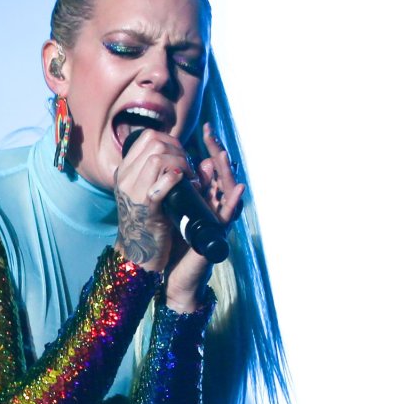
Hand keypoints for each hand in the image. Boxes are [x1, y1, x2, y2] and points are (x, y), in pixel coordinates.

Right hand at [111, 128, 190, 273]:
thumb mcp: (151, 192)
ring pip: (157, 158)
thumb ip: (166, 174)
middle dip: (179, 151)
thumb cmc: (150, 221)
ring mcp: (133, 193)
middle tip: (188, 168)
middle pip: (155, 144)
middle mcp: (125, 178)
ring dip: (180, 164)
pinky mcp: (146, 209)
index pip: (148, 137)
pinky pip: (159, 186)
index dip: (171, 140)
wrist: (138, 252)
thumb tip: (199, 160)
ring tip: (189, 178)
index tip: (182, 156)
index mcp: (125, 171)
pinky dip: (174, 179)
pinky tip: (184, 182)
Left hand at [164, 123, 244, 310]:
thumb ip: (172, 189)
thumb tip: (168, 162)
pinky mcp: (216, 234)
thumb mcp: (168, 210)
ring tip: (224, 157)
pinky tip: (237, 190)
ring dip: (227, 173)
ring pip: (227, 192)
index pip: (209, 168)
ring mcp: (216, 220)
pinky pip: (227, 216)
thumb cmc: (171, 242)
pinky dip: (234, 203)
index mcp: (200, 198)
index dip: (210, 149)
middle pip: (221, 175)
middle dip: (218, 155)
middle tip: (213, 136)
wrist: (172, 273)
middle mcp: (212, 206)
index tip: (206, 130)